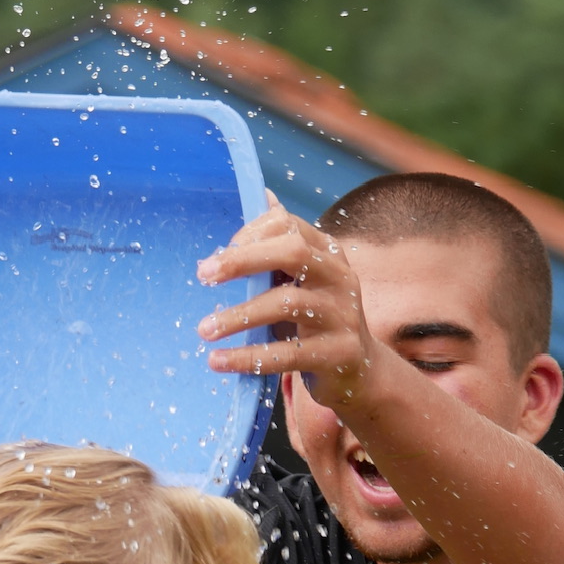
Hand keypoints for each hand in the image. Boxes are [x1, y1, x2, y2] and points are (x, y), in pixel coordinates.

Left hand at [195, 198, 375, 407]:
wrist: (360, 369)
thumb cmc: (318, 319)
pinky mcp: (339, 353)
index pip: (288, 225)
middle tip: (203, 275)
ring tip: (204, 330)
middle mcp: (339, 276)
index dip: (250, 235)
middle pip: (293, 252)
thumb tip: (262, 193)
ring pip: (288, 304)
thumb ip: (279, 246)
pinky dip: (249, 357)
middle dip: (243, 260)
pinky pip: (288, 354)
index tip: (217, 259)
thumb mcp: (303, 279)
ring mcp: (343, 314)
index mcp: (327, 252)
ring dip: (239, 315)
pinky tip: (218, 361)